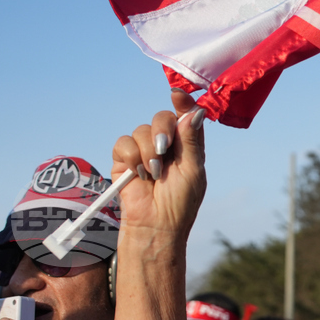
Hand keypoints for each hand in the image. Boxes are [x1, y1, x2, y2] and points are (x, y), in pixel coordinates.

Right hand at [111, 90, 206, 238]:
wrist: (155, 225)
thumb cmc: (180, 202)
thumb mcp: (192, 170)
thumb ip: (192, 140)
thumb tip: (196, 111)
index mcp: (187, 146)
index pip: (185, 116)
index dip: (182, 103)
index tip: (176, 95)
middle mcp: (166, 145)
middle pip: (161, 118)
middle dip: (162, 131)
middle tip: (164, 150)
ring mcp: (144, 151)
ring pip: (141, 130)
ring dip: (148, 152)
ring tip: (153, 174)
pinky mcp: (124, 160)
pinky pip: (123, 143)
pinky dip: (131, 157)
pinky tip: (138, 174)